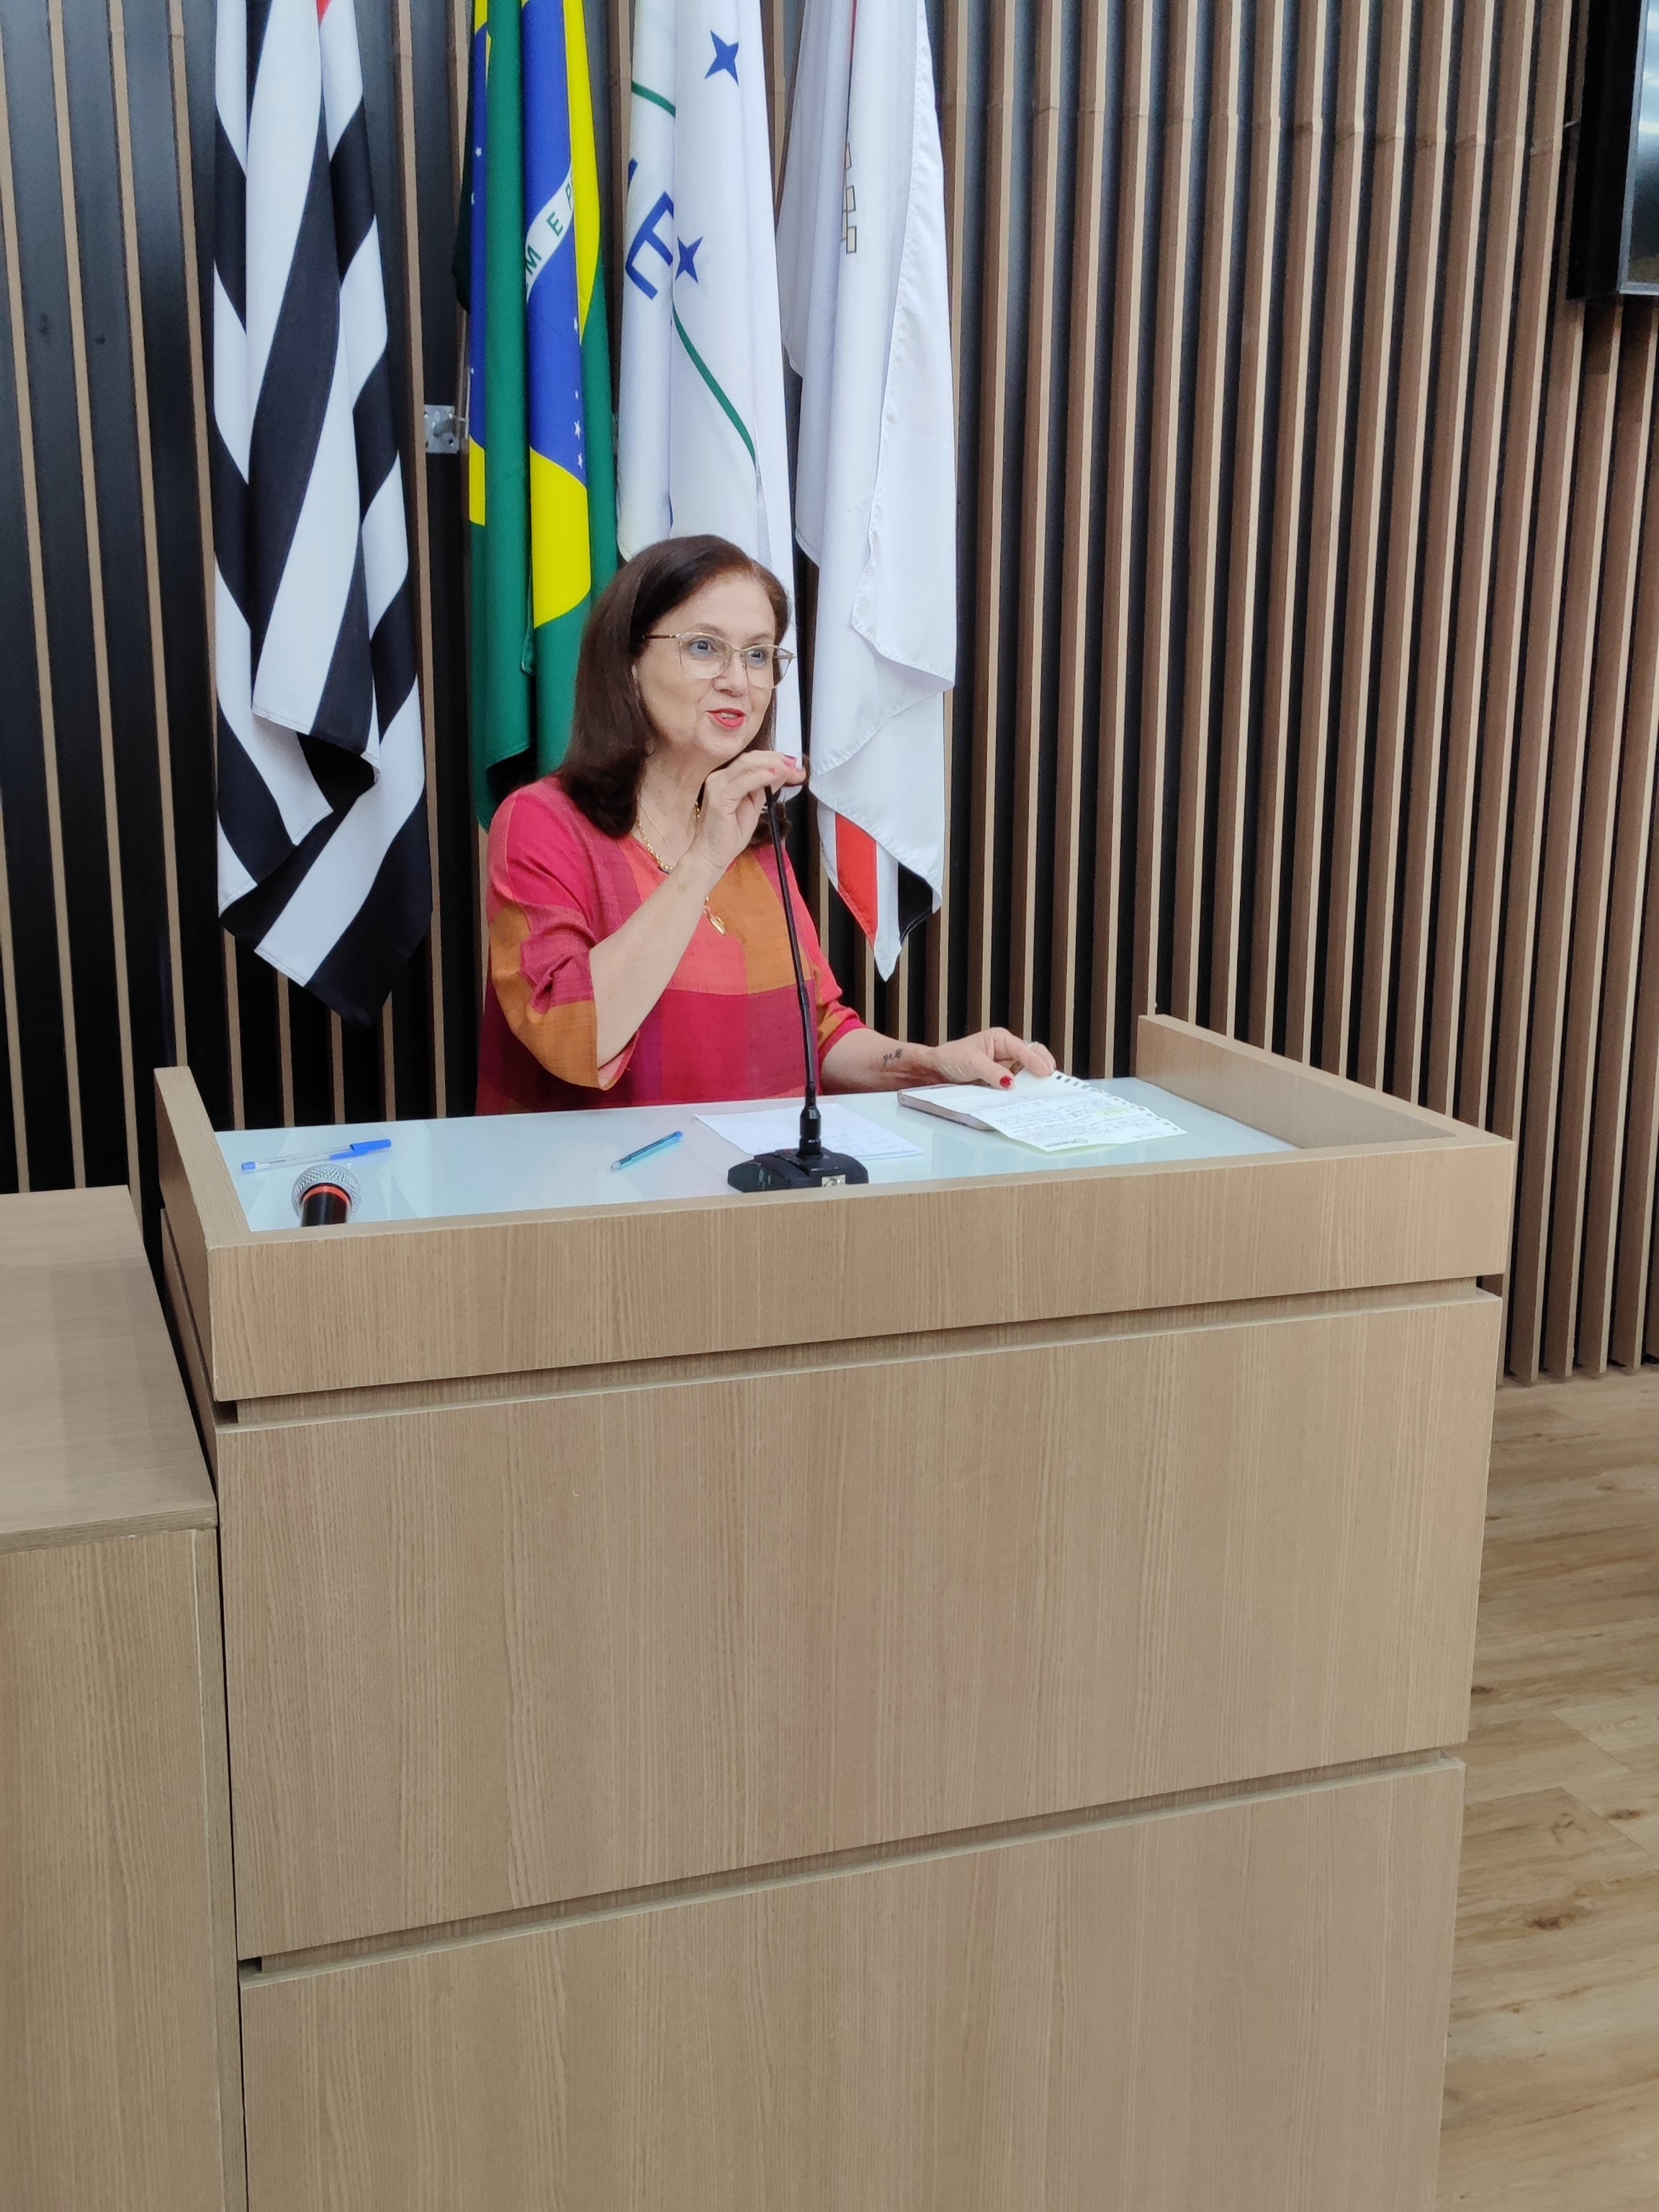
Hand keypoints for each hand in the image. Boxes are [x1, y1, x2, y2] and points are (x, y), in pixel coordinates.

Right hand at [690, 750, 807, 879]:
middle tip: (796, 766)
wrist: (712, 856)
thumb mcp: (754, 806)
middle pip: (750, 758)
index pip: (752, 760)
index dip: (775, 758)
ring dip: (772, 765)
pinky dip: (760, 777)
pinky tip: (774, 776)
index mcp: (726, 778)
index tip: (794, 764)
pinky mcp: (719, 799)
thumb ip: (765, 788)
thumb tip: (781, 773)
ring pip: (746, 765)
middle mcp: (719, 778)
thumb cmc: (729, 835)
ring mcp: (717, 786)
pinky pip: (743, 783)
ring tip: (789, 769)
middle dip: (777, 759)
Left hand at [914, 1028, 1055, 1089]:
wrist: (937, 1070)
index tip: (1046, 1072)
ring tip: (1044, 1091)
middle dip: (1043, 1067)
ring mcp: (1006, 1065)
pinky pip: (1018, 1083)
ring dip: (1035, 1080)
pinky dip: (1025, 1089)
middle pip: (1032, 1056)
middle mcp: (1006, 1050)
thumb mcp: (972, 1064)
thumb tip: (1010, 1082)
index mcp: (1000, 1039)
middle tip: (1051, 1082)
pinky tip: (1029, 1096)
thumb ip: (992, 1072)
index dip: (1036, 1061)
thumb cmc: (951, 1058)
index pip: (1024, 1048)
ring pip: (1028, 1071)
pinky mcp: (1002, 1078)